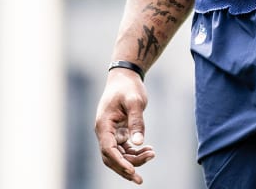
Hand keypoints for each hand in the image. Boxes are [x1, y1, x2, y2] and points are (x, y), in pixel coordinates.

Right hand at [95, 67, 155, 183]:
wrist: (126, 77)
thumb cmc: (129, 87)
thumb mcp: (135, 101)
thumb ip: (137, 121)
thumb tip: (139, 143)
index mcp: (103, 124)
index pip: (108, 149)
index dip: (119, 163)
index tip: (132, 172)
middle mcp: (104, 131)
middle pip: (111, 157)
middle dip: (125, 169)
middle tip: (140, 179)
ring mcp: (110, 133)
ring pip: (119, 155)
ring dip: (133, 161)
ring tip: (152, 154)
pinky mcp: (118, 133)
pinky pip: (124, 149)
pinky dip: (135, 153)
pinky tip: (149, 150)